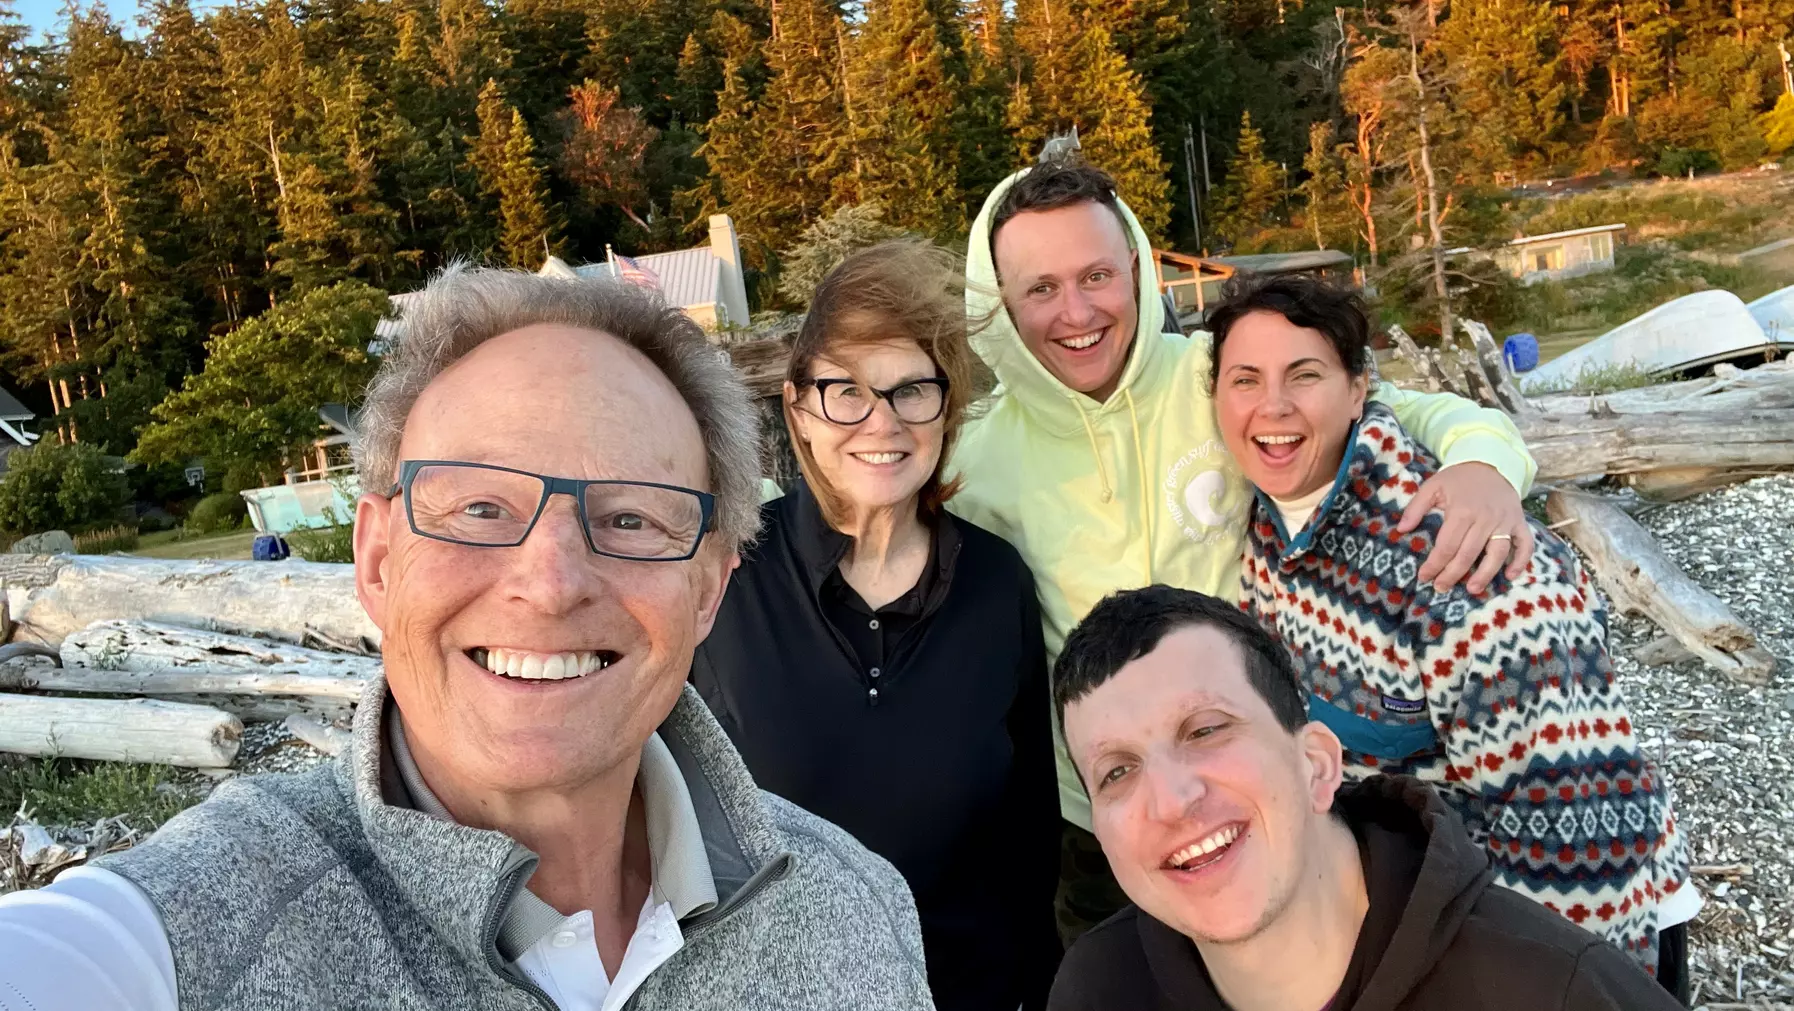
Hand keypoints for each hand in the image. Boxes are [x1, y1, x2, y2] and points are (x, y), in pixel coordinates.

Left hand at [1398, 462, 1533, 594]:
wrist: (1491, 462)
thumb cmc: (1459, 478)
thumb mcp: (1433, 486)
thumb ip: (1416, 507)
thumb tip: (1401, 530)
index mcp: (1462, 511)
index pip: (1447, 545)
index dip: (1434, 564)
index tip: (1424, 577)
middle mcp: (1485, 519)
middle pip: (1469, 553)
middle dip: (1453, 574)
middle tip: (1441, 588)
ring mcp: (1505, 522)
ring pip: (1498, 553)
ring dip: (1486, 574)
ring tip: (1473, 590)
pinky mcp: (1520, 522)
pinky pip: (1525, 544)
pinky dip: (1521, 561)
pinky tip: (1510, 576)